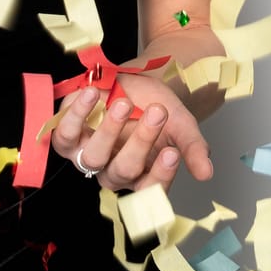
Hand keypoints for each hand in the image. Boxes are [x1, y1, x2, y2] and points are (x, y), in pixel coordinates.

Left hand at [49, 74, 210, 192]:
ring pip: (93, 157)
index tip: (172, 153)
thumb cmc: (156, 107)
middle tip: (159, 112)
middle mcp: (112, 171)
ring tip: (124, 104)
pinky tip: (93, 95)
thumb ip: (193, 148)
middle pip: (123, 171)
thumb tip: (207, 173)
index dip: (160, 175)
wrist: (135, 81)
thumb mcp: (181, 125)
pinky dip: (77, 114)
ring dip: (109, 130)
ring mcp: (88, 155)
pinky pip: (64, 133)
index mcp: (142, 176)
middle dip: (141, 141)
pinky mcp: (68, 136)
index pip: (150, 190)